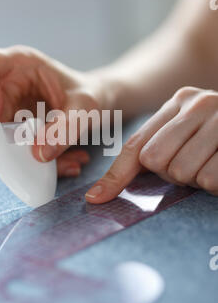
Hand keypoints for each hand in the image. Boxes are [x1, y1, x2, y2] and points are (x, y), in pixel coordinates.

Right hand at [0, 45, 100, 177]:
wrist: (103, 102)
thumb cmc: (94, 92)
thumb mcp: (87, 107)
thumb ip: (65, 127)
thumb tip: (38, 155)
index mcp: (19, 64)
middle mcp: (8, 86)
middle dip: (10, 144)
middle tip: (41, 158)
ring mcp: (10, 110)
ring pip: (0, 141)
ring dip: (31, 160)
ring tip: (69, 163)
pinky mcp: (16, 131)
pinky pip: (17, 153)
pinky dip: (42, 165)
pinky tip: (70, 163)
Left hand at [86, 86, 217, 201]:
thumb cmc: (216, 140)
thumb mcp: (182, 137)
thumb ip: (147, 155)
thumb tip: (99, 194)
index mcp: (179, 102)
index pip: (136, 146)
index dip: (116, 177)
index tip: (96, 200)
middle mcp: (200, 103)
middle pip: (156, 161)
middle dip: (173, 173)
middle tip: (194, 163)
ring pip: (184, 172)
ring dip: (198, 178)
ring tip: (212, 163)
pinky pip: (211, 179)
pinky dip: (215, 182)